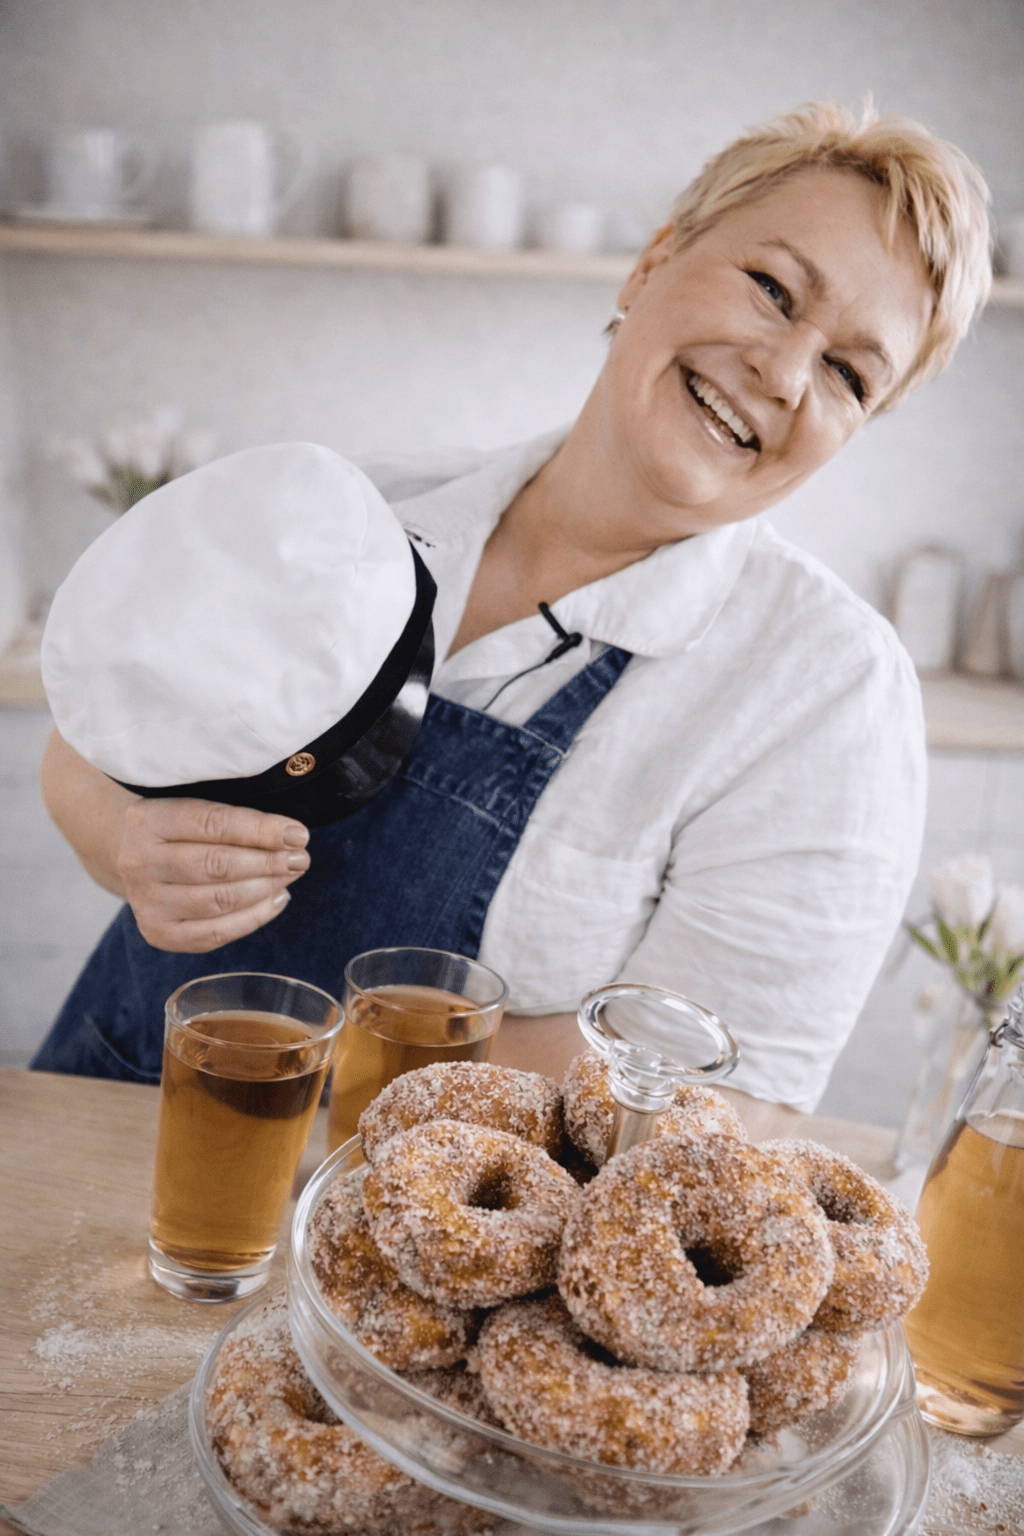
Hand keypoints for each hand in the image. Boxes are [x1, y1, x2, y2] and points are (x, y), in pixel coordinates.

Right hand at [115, 796, 309, 952]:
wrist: (137, 857)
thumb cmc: (181, 829)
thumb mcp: (196, 807)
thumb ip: (235, 817)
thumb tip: (292, 836)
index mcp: (146, 819)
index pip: (214, 824)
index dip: (261, 830)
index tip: (298, 834)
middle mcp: (138, 862)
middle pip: (217, 865)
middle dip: (268, 862)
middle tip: (301, 858)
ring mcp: (146, 902)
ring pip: (219, 900)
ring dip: (265, 888)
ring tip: (291, 875)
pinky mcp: (159, 933)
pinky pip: (215, 933)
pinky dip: (253, 918)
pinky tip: (276, 899)